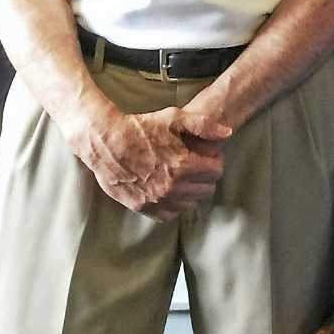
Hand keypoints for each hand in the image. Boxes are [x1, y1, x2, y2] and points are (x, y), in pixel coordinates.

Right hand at [68, 104, 231, 220]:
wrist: (105, 141)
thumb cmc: (141, 127)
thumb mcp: (174, 118)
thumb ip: (204, 126)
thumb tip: (228, 133)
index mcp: (182, 165)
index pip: (216, 172)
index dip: (214, 161)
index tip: (206, 156)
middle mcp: (171, 187)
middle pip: (206, 190)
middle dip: (205, 177)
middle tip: (195, 166)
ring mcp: (155, 200)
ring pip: (190, 205)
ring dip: (191, 192)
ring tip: (183, 178)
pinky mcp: (141, 207)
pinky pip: (169, 215)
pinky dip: (173, 206)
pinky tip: (170, 191)